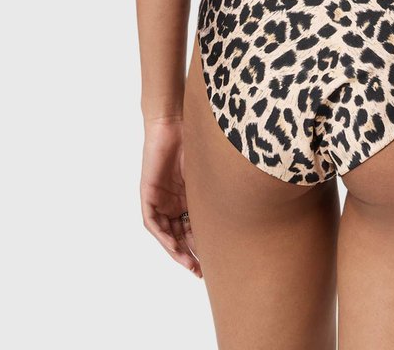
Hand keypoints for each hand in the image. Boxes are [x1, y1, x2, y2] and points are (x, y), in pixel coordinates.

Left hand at [140, 117, 201, 276]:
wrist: (175, 122)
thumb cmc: (197, 139)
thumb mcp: (209, 172)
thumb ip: (216, 190)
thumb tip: (244, 205)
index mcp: (188, 196)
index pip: (194, 227)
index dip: (202, 244)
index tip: (213, 261)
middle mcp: (174, 200)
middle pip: (180, 234)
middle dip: (189, 254)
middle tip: (200, 271)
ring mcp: (160, 197)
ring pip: (166, 232)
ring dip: (176, 250)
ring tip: (189, 264)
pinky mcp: (149, 193)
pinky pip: (152, 221)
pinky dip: (162, 235)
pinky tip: (173, 246)